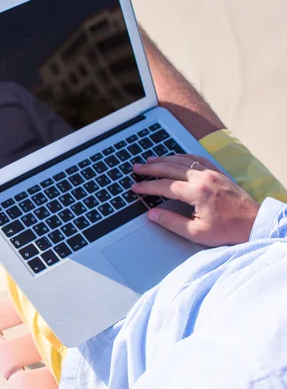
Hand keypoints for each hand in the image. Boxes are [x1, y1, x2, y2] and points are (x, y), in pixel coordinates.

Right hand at [131, 154, 259, 246]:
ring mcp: (211, 173)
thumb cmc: (228, 229)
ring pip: (182, 161)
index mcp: (196, 193)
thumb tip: (152, 214)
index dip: (147, 186)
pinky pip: (196, 159)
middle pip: (170, 168)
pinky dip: (182, 156)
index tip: (135, 187)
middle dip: (150, 168)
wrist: (254, 223)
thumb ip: (171, 222)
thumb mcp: (196, 232)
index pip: (164, 186)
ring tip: (149, 160)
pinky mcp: (217, 173)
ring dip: (164, 159)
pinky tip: (175, 156)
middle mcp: (203, 179)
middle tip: (136, 168)